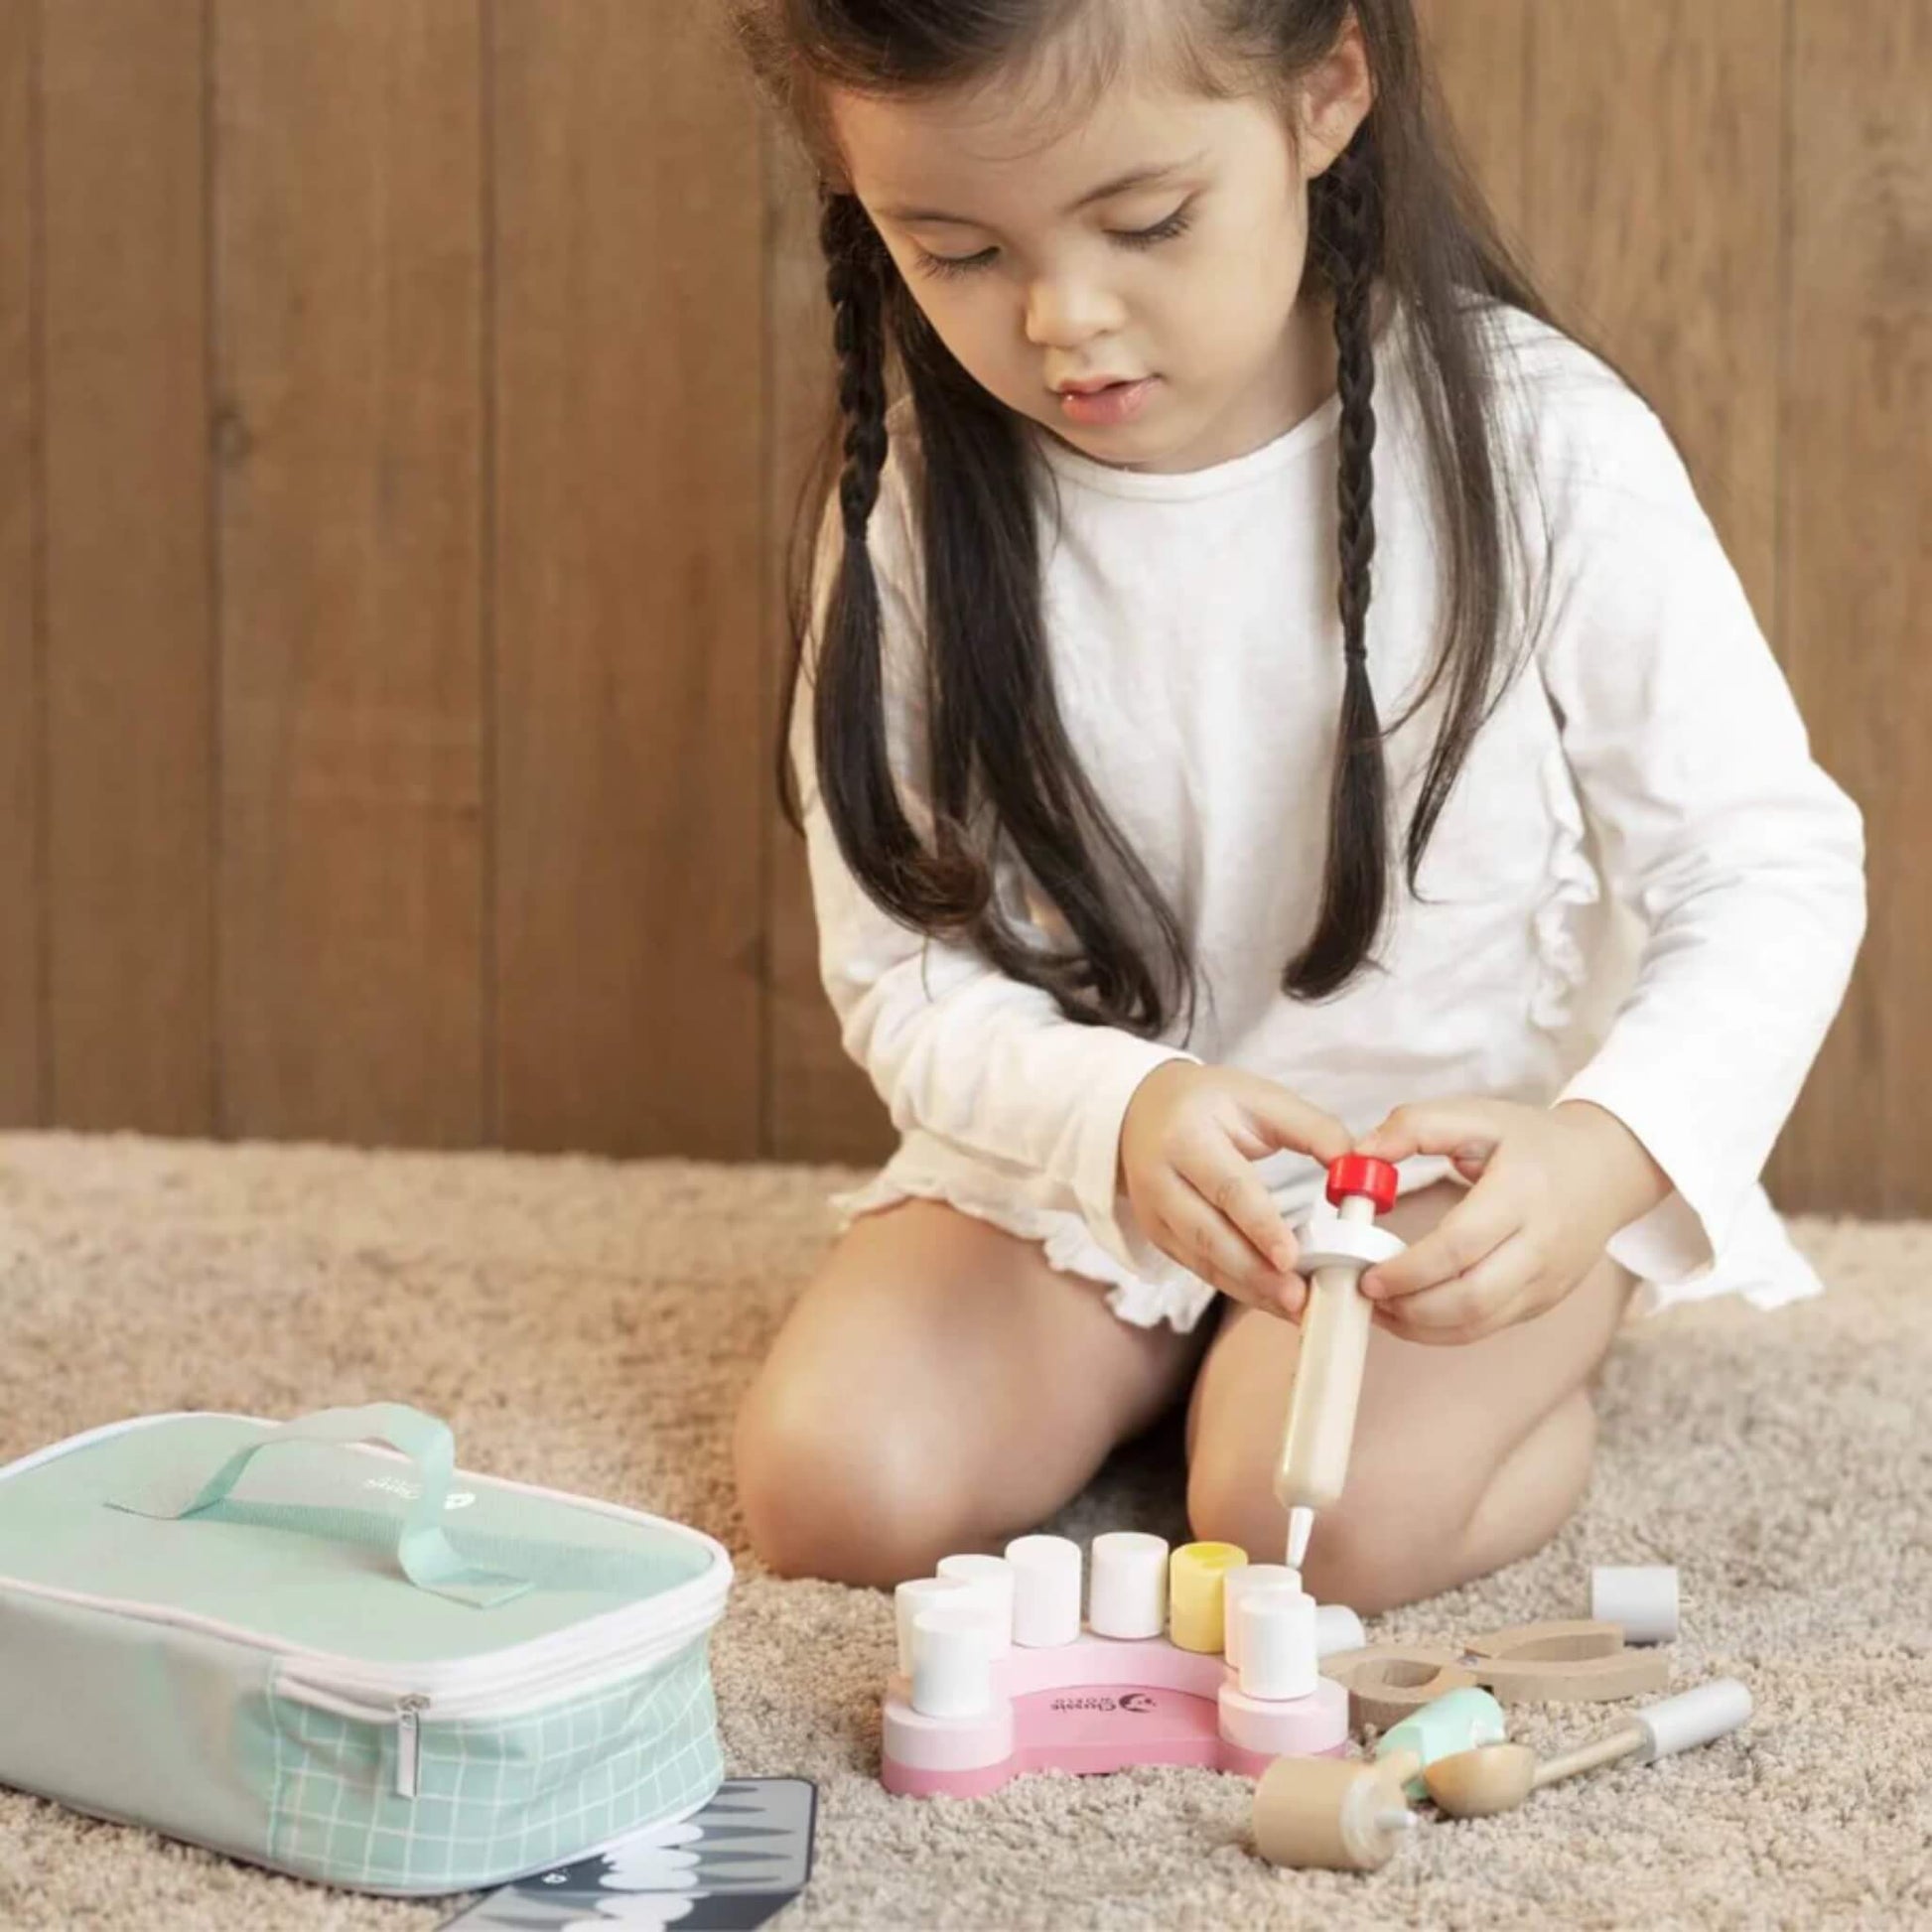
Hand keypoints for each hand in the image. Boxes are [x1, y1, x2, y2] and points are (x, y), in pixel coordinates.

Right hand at [1119, 1062, 1353, 1317]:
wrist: (1141, 1110)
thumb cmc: (1210, 1103)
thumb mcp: (1260, 1097)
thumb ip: (1312, 1129)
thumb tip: (1358, 1168)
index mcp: (1187, 1135)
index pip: (1227, 1187)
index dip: (1260, 1226)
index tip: (1293, 1258)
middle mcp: (1160, 1178)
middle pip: (1208, 1235)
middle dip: (1255, 1272)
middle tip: (1299, 1298)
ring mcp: (1154, 1213)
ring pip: (1202, 1260)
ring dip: (1250, 1289)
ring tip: (1295, 1307)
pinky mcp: (1159, 1237)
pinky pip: (1200, 1269)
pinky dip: (1238, 1287)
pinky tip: (1272, 1299)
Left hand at [1351, 1097, 1671, 1344]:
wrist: (1605, 1169)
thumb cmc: (1532, 1141)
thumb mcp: (1477, 1115)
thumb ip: (1415, 1126)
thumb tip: (1360, 1154)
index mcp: (1522, 1193)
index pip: (1459, 1246)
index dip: (1408, 1269)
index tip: (1366, 1271)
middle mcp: (1542, 1245)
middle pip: (1470, 1297)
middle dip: (1409, 1306)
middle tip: (1365, 1292)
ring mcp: (1547, 1281)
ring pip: (1479, 1323)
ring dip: (1420, 1326)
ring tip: (1379, 1306)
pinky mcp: (1544, 1301)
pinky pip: (1488, 1328)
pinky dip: (1443, 1331)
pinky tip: (1409, 1313)